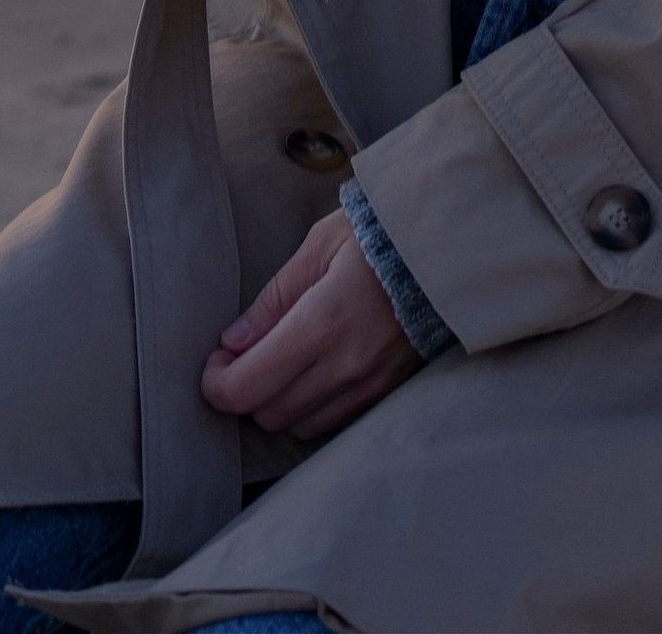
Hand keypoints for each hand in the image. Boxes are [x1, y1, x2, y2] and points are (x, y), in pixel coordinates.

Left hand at [198, 210, 419, 440]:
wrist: (447, 247)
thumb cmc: (377, 235)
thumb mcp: (317, 248)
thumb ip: (272, 300)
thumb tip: (232, 343)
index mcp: (322, 323)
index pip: (248, 387)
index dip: (216, 384)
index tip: (214, 362)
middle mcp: (345, 366)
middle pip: (268, 414)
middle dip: (244, 391)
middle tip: (241, 356)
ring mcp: (370, 386)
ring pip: (299, 427)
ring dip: (277, 403)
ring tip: (278, 363)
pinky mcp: (387, 394)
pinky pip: (333, 423)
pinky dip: (311, 408)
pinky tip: (311, 373)